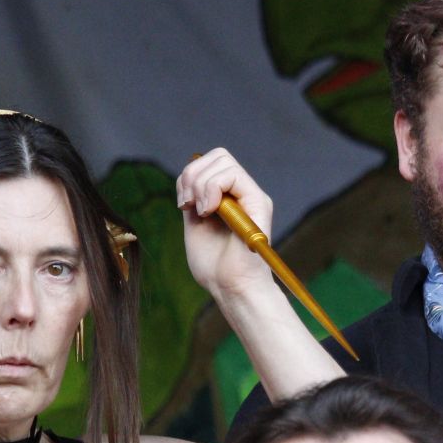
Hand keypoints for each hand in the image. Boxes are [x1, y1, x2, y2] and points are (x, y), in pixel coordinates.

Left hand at [177, 148, 279, 302]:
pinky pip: (232, 175)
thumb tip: (189, 174)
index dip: (190, 175)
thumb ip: (193, 197)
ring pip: (223, 161)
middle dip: (193, 175)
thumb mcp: (194, 223)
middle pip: (217, 155)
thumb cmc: (214, 266)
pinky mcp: (259, 202)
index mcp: (229, 197)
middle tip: (189, 204)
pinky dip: (212, 188)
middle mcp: (244, 193)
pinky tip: (208, 211)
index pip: (210, 163)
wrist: (229, 287)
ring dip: (201, 184)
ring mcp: (252, 196)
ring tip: (201, 211)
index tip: (183, 203)